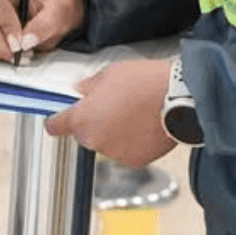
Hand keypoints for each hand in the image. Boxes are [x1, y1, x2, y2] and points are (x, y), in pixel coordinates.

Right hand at [0, 0, 85, 60]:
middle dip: (1, 45)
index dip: (6, 26)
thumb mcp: (59, 10)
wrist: (53, 15)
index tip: (20, 44)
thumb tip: (26, 42)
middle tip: (22, 54)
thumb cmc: (55, 6)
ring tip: (23, 53)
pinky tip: (14, 53)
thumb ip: (45, 24)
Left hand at [44, 58, 177, 166]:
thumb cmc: (146, 83)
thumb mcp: (110, 74)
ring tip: (131, 113)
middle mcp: (95, 140)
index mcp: (83, 119)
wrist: (179, 99)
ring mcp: (115, 153)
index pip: (55, 126)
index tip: (56, 120)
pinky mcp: (135, 160)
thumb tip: (81, 90)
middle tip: (110, 105)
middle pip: (84, 133)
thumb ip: (89, 86)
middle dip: (92, 121)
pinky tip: (142, 124)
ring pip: (105, 142)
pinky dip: (130, 141)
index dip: (56, 121)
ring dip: (112, 131)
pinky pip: (125, 150)